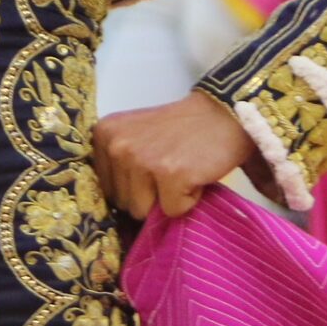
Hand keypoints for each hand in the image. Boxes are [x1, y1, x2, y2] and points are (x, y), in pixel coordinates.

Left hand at [93, 93, 257, 220]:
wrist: (222, 114)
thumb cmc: (180, 129)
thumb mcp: (135, 134)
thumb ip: (118, 162)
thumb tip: (114, 208)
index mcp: (104, 134)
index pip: (106, 188)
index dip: (134, 185)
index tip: (153, 164)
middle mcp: (117, 146)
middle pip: (123, 202)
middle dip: (149, 194)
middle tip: (170, 166)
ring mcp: (142, 160)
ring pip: (143, 211)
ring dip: (167, 198)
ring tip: (181, 170)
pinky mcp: (170, 175)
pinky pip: (172, 211)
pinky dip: (188, 200)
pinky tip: (194, 174)